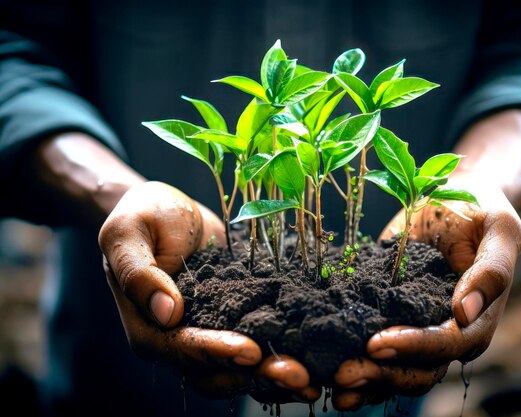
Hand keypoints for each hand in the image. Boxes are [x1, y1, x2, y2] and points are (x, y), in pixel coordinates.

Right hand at [99, 181, 317, 400]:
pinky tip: (313, 359)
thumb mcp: (128, 233)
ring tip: (312, 380)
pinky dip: (281, 356)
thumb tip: (167, 312)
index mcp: (149, 327)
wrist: (167, 210)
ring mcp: (209, 334)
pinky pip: (257, 346)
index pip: (181, 349)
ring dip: (274, 377)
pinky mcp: (235, 320)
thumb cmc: (143, 217)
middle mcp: (179, 341)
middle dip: (256, 375)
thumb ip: (139, 273)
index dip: (215, 353)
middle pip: (215, 372)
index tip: (250, 352)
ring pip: (240, 370)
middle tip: (297, 375)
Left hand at [332, 178, 520, 409]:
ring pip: (394, 369)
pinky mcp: (388, 315)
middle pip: (418, 370)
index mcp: (476, 320)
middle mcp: (446, 333)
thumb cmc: (481, 211)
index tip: (377, 343)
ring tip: (333, 380)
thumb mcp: (498, 229)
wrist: (453, 195)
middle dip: (382, 373)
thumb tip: (464, 312)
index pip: (446, 346)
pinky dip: (355, 361)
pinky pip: (374, 349)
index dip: (413, 348)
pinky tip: (325, 370)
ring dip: (365, 378)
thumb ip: (491, 270)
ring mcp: (415, 329)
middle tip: (344, 372)